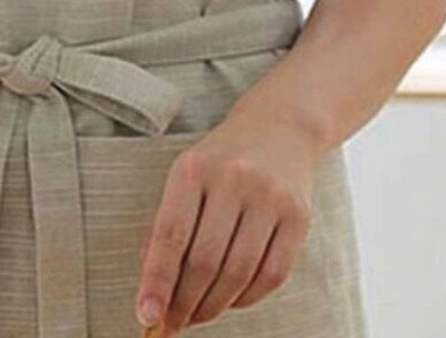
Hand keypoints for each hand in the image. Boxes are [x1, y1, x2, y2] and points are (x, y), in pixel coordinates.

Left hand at [134, 112, 319, 334]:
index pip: (170, 236)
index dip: (156, 281)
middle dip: (183, 303)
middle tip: (171, 325)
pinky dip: (246, 298)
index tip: (146, 314)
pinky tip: (230, 300)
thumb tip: (154, 292)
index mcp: (194, 170)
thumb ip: (168, 229)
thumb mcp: (186, 179)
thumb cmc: (221, 161)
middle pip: (205, 261)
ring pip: (238, 274)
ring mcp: (271, 197)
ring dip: (213, 307)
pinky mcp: (299, 216)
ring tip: (196, 316)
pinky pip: (271, 275)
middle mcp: (233, 180)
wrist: (279, 128)